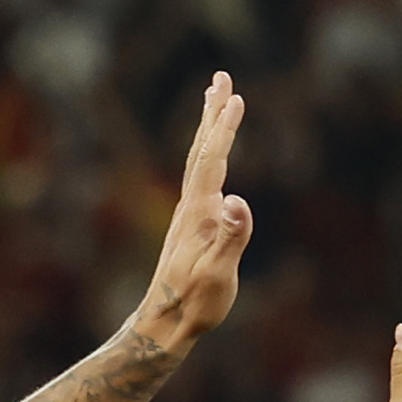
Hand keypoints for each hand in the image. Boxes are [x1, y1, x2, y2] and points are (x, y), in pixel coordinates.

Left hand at [130, 72, 252, 349]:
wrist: (164, 323)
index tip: (236, 98)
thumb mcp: (218, 274)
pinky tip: (216, 159)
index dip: (224, 129)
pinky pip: (202, 178)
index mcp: (199, 213)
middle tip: (221, 78)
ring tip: (216, 104)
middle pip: (202, 150)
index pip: (214, 161)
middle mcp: (191, 207)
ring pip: (199, 161)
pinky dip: (209, 156)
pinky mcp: (192, 226)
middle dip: (213, 113)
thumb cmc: (195, 304)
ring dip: (209, 130)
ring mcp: (189, 215)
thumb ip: (231, 237)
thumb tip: (237, 199)